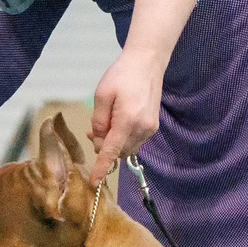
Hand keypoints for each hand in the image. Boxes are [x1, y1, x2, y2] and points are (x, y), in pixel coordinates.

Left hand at [89, 50, 165, 176]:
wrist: (147, 63)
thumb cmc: (122, 75)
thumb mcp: (102, 95)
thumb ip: (98, 121)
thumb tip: (97, 141)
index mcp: (127, 121)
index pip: (111, 151)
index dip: (101, 168)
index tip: (94, 182)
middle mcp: (142, 129)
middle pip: (119, 152)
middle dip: (105, 145)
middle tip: (94, 128)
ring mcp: (150, 129)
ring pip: (127, 148)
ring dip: (114, 142)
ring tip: (106, 121)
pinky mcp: (153, 127)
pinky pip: (135, 141)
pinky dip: (124, 137)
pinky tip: (118, 121)